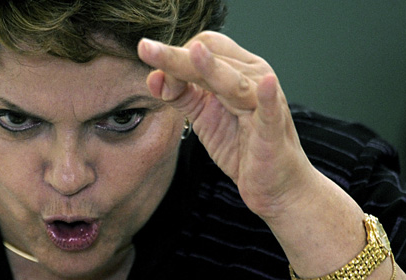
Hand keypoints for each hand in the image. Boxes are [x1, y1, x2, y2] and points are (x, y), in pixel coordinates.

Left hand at [138, 31, 405, 278]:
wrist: (273, 185)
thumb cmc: (240, 145)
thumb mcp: (203, 115)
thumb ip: (180, 94)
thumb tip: (152, 76)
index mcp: (237, 70)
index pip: (204, 45)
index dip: (175, 56)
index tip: (155, 73)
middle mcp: (252, 77)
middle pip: (212, 56)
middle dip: (176, 57)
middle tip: (146, 49)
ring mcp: (264, 102)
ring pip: (232, 80)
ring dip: (209, 68)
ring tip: (192, 53)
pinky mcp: (271, 129)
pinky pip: (269, 110)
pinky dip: (266, 96)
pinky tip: (265, 84)